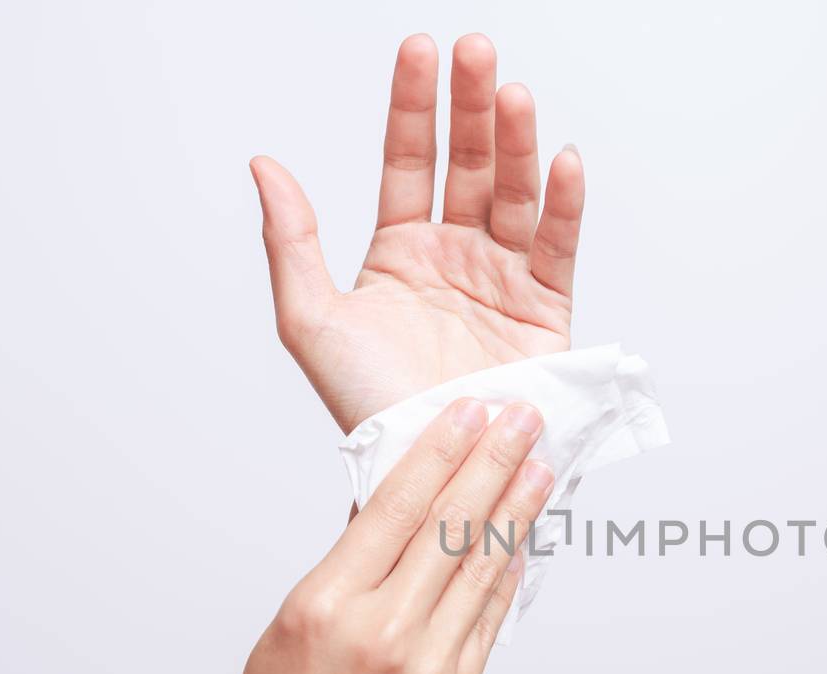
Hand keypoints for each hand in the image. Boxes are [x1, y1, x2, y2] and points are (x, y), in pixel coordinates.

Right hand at [216, 398, 554, 673]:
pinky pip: (489, 623)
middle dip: (492, 462)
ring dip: (516, 510)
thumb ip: (343, 570)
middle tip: (524, 416)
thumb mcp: (289, 632)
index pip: (395, 506)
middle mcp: (380, 631)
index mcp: (326, 603)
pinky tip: (525, 539)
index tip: (470, 410)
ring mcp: (425, 669)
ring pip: (480, 569)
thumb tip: (388, 509)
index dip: (440, 451)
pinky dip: (508, 575)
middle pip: (448, 527)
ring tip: (540, 465)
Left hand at [250, 33, 586, 433]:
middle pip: (469, 166)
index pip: (410, 161)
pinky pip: (558, 250)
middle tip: (476, 53)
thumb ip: (291, 240)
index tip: (420, 50)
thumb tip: (264, 165)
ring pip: (515, 196)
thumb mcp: (310, 320)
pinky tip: (561, 162)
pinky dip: (563, 207)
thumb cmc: (368, 406)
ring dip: (516, 144)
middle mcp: (456, 258)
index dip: (415, 106)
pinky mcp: (546, 314)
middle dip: (471, 108)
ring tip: (512, 96)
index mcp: (401, 253)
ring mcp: (504, 282)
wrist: (427, 469)